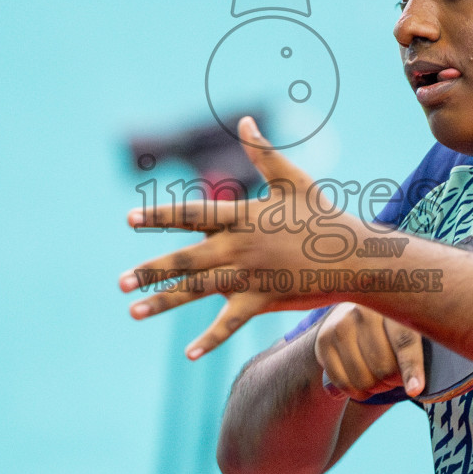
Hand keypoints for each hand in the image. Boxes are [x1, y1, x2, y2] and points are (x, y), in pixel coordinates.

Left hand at [120, 116, 373, 358]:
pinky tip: (189, 354)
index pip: (192, 215)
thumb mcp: (292, 179)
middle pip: (185, 259)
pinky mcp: (262, 300)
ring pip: (198, 291)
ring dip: (163, 302)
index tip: (129, 219)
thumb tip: (244, 118)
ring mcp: (249, 276)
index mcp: (240, 217)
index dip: (160, 216)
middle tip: (120, 281)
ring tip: (133, 311)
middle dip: (151, 270)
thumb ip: (262, 152)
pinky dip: (210, 340)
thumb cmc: (322, 215)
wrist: (352, 255)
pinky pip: (230, 323)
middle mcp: (238, 247)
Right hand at [315, 302, 425, 400]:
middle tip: (397, 376)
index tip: (415, 390)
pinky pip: (342, 382)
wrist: (356, 306)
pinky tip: (363, 384)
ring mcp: (340, 324)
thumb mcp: (412, 324)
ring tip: (380, 376)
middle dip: (393, 381)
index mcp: (393, 303)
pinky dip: (357, 392)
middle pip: (383, 367)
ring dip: (376, 388)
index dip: (410, 367)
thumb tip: (415, 387)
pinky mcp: (323, 340)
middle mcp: (363, 310)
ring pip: (363, 379)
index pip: (403, 340)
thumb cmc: (395, 324)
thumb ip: (416, 346)